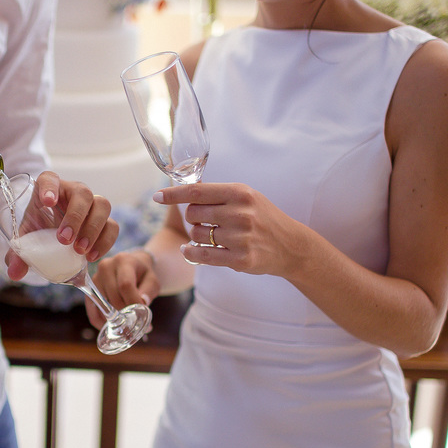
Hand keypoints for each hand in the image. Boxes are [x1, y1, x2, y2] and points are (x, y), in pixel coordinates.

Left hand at [3, 171, 118, 280]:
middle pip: (82, 192)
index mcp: (49, 188)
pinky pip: (112, 226)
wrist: (55, 238)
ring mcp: (92, 204)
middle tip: (64, 240)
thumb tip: (14, 273)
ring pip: (102, 205)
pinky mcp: (105, 220)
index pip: (50, 179)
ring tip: (80, 251)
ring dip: (93, 229)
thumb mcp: (27, 239)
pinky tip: (91, 256)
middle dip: (75, 216)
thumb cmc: (39, 228)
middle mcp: (73, 191)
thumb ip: (18, 255)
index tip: (47, 202)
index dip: (50, 187)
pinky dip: (105, 242)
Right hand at [87, 250, 156, 329]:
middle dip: (126, 313)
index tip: (141, 315)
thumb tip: (142, 304)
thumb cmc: (142, 274)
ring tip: (125, 324)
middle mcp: (106, 266)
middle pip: (114, 297)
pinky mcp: (90, 289)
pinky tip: (111, 326)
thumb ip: (149, 291)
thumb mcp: (152, 280)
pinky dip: (101, 321)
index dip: (133, 302)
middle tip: (135, 322)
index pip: (125, 285)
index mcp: (123, 261)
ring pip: (103, 305)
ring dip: (114, 318)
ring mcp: (95, 277)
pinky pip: (92, 310)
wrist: (131, 266)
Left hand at [155, 182, 305, 276]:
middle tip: (204, 221)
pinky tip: (189, 250)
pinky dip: (191, 252)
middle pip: (193, 214)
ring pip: (197, 235)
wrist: (290, 245)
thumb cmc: (263, 218)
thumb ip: (218, 194)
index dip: (173, 194)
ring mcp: (241, 238)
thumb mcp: (246, 197)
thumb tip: (184, 188)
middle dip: (192, 217)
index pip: (197, 192)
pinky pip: (203, 255)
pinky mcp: (240, 259)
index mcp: (240, 193)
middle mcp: (241, 214)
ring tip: (212, 235)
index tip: (157, 197)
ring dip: (197, 236)